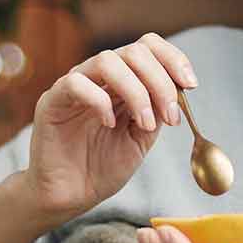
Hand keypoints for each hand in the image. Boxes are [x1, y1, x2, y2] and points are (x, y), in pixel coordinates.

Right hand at [24, 33, 197, 224]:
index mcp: (121, 80)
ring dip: (136, 91)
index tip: (190, 86)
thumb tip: (178, 91)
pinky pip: (76, 83)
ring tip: (145, 124)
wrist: (71, 196)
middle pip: (134, 51)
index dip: (173, 59)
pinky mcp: (52, 101)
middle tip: (170, 117)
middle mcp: (98, 76)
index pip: (148, 47)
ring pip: (107, 60)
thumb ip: (157, 111)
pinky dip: (100, 100)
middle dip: (161, 82)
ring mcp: (74, 85)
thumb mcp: (141, 138)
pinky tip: (109, 124)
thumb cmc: (102, 166)